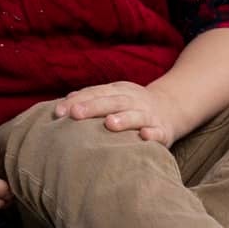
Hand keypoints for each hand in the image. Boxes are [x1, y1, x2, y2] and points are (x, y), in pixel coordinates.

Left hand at [55, 81, 184, 144]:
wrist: (170, 108)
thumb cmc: (131, 106)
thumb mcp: (112, 96)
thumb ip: (91, 98)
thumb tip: (65, 103)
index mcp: (117, 91)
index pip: (95, 93)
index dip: (77, 101)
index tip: (58, 112)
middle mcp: (133, 100)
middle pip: (112, 101)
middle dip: (93, 107)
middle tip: (75, 114)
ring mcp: (149, 115)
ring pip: (136, 115)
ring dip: (124, 119)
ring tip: (109, 123)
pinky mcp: (163, 131)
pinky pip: (159, 132)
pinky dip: (152, 134)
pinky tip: (144, 136)